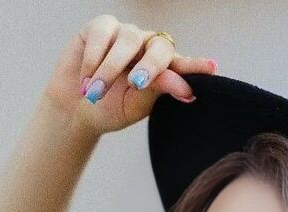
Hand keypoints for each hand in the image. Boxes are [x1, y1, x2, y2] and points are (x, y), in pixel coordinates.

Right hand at [43, 14, 217, 135]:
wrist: (75, 108)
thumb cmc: (110, 109)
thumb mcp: (135, 106)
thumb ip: (158, 92)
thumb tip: (184, 86)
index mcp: (163, 69)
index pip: (182, 65)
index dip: (195, 66)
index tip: (212, 68)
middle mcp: (147, 47)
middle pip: (159, 46)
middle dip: (149, 65)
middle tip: (137, 85)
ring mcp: (125, 34)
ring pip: (127, 40)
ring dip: (110, 69)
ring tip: (95, 93)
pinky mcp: (100, 27)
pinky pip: (102, 34)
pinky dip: (93, 59)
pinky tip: (86, 80)